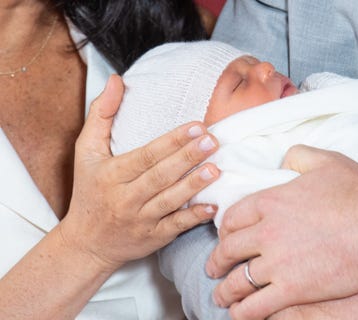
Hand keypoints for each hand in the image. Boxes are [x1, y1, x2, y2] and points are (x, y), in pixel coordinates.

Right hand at [59, 75, 219, 270]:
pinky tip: (212, 206)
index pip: (145, 155)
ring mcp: (140, 220)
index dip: (171, 141)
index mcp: (111, 174)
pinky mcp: (153, 238)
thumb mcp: (85, 151)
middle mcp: (125, 198)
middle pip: (160, 176)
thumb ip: (101, 114)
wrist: (86, 243)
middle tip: (213, 141)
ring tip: (216, 169)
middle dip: (188, 157)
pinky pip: (175, 227)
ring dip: (194, 185)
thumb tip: (117, 80)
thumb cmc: (89, 190)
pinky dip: (193, 218)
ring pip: (170, 201)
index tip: (196, 126)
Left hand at [206, 145, 357, 318]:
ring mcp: (277, 263)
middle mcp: (266, 232)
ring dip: (225, 291)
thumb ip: (299, 156)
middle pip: (229, 249)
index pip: (232, 217)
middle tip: (213, 268)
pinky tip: (239, 314)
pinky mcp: (292, 289)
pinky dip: (243, 312)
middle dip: (217, 261)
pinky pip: (257, 306)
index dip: (224, 230)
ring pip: (238, 281)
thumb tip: (285, 159)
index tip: (223, 237)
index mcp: (270, 201)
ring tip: (221, 296)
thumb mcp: (326, 161)